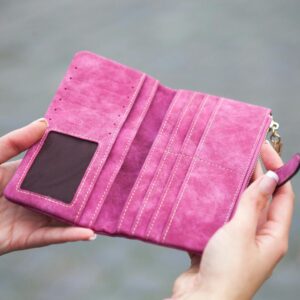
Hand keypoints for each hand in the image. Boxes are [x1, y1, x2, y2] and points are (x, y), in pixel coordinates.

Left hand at [0, 119, 95, 255]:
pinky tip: (90, 232)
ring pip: (65, 215)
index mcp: (27, 176)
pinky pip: (53, 236)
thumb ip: (15, 142)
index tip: (98, 154)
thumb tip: (45, 122)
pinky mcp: (27, 238)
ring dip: (85, 214)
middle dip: (87, 189)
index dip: (76, 162)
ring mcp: (32, 217)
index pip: (57, 168)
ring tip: (108, 208)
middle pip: (65, 193)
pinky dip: (71, 235)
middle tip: (112, 181)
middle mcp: (34, 196)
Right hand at [169, 141, 294, 299]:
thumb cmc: (226, 271)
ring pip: (237, 207)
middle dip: (253, 176)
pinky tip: (205, 193)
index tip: (263, 149)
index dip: (276, 170)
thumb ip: (253, 204)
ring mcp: (237, 239)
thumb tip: (270, 179)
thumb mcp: (241, 232)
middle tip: (240, 154)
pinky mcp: (217, 242)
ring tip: (222, 169)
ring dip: (231, 189)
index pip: (282, 194)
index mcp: (272, 236)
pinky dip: (214, 205)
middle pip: (260, 199)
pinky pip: (219, 217)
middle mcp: (258, 236)